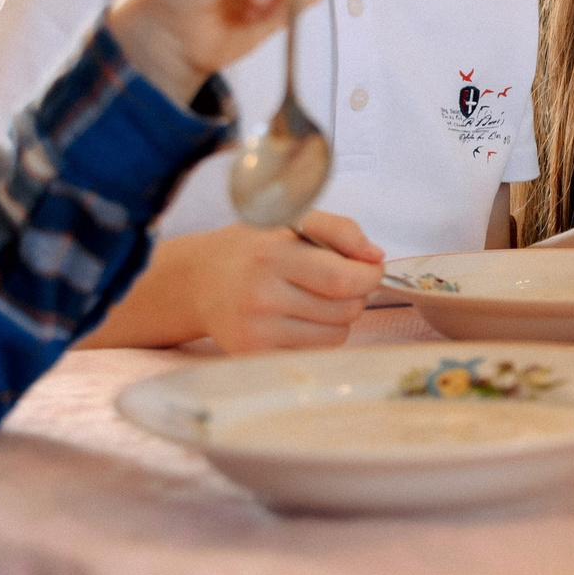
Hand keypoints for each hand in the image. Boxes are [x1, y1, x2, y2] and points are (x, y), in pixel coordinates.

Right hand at [89, 212, 382, 352]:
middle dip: (357, 295)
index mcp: (273, 253)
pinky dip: (319, 336)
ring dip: (340, 318)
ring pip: (335, 335)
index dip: (369, 276)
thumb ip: (341, 229)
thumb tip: (376, 258)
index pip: (343, 278)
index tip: (369, 269)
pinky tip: (298, 318)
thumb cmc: (252, 247)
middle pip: (345, 309)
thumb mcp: (292, 220)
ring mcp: (256, 329)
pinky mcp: (253, 354)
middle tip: (340, 282)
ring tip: (316, 299)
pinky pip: (314, 351)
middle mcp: (261, 294)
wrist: (197, 281)